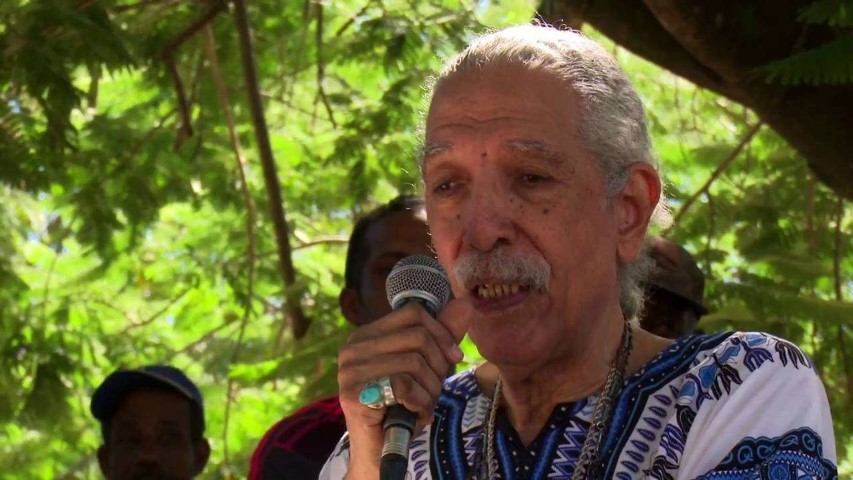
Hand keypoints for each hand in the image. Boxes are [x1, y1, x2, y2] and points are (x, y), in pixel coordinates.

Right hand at [337, 298, 471, 475]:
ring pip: (414, 362)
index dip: (441, 333)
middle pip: (417, 337)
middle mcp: (353, 347)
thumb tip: (465, 303)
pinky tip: (416, 414)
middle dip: (438, 367)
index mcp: (368, 334)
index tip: (453, 357)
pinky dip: (420, 404)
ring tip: (424, 404)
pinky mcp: (354, 394)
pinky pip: (403, 386)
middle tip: (434, 390)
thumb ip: (442, 335)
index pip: (413, 312)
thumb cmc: (402, 404)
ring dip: (431, 390)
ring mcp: (350, 370)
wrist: (380, 449)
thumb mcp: (427, 366)